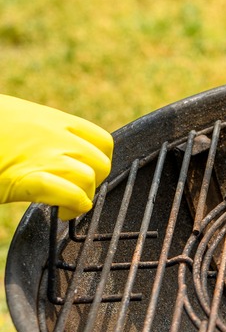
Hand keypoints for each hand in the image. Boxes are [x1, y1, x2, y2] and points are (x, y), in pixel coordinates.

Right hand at [0, 95, 113, 219]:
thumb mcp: (17, 119)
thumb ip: (40, 132)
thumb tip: (43, 144)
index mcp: (54, 121)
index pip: (102, 141)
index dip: (99, 162)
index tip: (85, 172)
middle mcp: (56, 136)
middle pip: (100, 163)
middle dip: (93, 183)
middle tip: (74, 193)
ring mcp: (43, 156)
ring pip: (88, 179)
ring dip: (83, 198)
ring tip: (67, 207)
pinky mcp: (27, 178)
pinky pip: (69, 193)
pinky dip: (72, 205)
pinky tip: (62, 213)